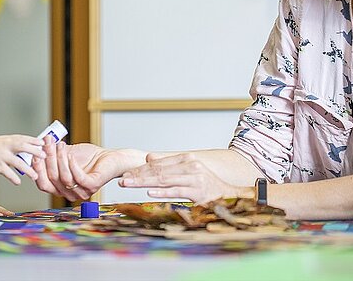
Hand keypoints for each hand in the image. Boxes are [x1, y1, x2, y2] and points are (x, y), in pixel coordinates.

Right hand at [0, 134, 44, 184]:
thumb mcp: (0, 143)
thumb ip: (12, 146)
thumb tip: (26, 149)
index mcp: (8, 140)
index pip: (24, 138)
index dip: (34, 140)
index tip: (44, 143)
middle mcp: (6, 146)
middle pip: (23, 147)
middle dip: (35, 151)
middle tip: (45, 156)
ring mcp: (1, 156)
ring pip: (18, 163)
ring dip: (28, 169)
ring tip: (36, 175)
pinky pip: (7, 173)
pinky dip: (14, 178)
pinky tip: (18, 182)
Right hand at [32, 139, 138, 200]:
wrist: (109, 157)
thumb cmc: (88, 157)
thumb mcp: (66, 155)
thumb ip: (52, 155)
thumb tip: (37, 147)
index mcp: (61, 188)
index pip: (43, 184)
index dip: (37, 169)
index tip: (34, 154)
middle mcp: (70, 193)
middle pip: (51, 180)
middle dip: (47, 160)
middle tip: (47, 145)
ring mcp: (81, 191)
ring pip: (64, 178)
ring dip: (60, 159)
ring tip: (60, 145)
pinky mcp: (93, 185)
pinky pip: (78, 178)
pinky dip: (73, 165)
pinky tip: (71, 155)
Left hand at [118, 152, 244, 203]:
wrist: (229, 195)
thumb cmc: (206, 185)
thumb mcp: (188, 171)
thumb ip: (169, 165)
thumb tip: (149, 157)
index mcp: (186, 159)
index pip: (158, 164)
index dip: (141, 169)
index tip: (126, 173)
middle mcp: (190, 165)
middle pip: (159, 171)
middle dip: (138, 175)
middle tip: (123, 179)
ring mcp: (195, 178)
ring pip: (164, 180)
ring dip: (144, 182)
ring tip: (129, 184)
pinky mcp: (198, 192)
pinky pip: (177, 191)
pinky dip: (162, 192)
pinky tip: (150, 192)